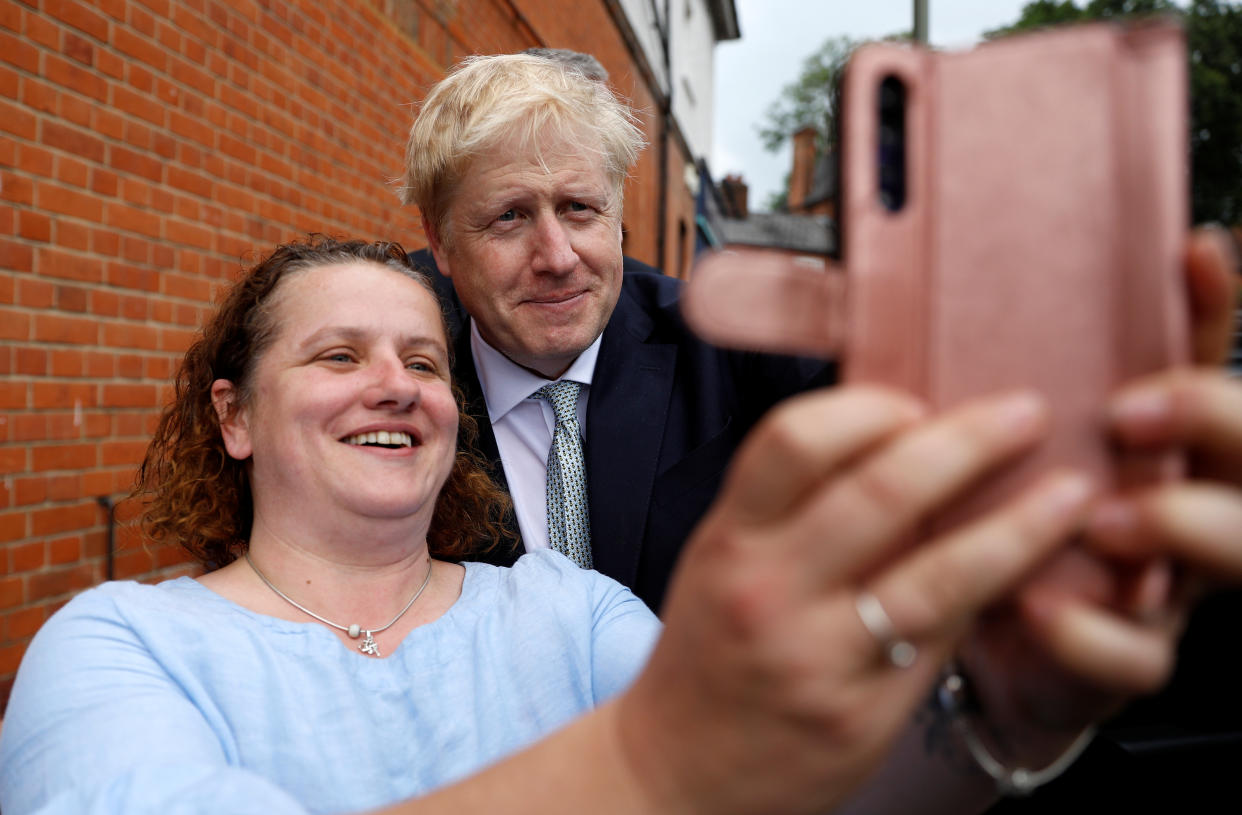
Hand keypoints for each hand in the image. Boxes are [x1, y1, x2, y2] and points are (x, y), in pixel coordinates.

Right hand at [614, 387, 1093, 814]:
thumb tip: (896, 439)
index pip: (795, 440)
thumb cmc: (708, 655)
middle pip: (883, 492)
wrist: (678, 772)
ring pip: (939, 575)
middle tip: (1025, 413)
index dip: (869, 406)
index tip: (916, 403)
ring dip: (1019, 525)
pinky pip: (943, 641)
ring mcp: (818, 658)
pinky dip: (990, 597)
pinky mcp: (863, 715)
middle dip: (968, 441)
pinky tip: (1028, 571)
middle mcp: (769, 592)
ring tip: (1068, 493)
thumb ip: (791, 504)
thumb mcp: (723, 560)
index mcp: (730, 539)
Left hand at [957, 227, 1240, 757]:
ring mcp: (1165, 585)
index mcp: (1154, 444)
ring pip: (1232, 549)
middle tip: (1125, 411)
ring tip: (1098, 518)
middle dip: (1207, 417)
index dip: (1210, 308)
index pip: (1206, 359)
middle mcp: (1181, 505)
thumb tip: (948, 298)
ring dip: (1171, 521)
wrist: (988, 644)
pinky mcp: (1127, 657)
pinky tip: (1039, 611)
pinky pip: (1139, 655)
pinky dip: (1091, 634)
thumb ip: (997, 392)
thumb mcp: (997, 448)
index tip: (1189, 252)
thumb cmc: (993, 525)